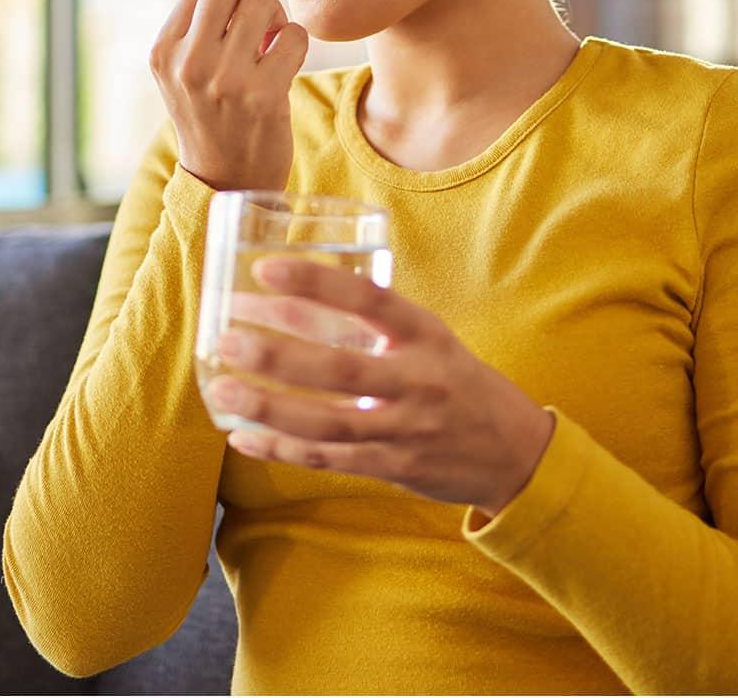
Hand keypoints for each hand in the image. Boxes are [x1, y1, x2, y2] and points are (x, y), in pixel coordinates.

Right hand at [150, 0, 309, 193]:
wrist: (227, 181)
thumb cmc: (216, 114)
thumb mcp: (197, 65)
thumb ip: (221, 14)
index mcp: (164, 48)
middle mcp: (187, 61)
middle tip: (267, 9)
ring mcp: (223, 79)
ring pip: (263, 3)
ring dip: (277, 17)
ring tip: (269, 45)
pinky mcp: (261, 95)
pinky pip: (293, 36)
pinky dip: (295, 43)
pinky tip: (282, 66)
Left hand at [206, 257, 556, 517]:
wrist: (515, 453)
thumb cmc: (458, 383)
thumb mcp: (431, 340)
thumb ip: (378, 324)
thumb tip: (297, 298)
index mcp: (427, 335)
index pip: (370, 300)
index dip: (316, 283)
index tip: (264, 270)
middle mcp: (419, 380)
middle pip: (341, 370)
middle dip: (277, 354)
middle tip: (226, 338)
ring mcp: (407, 429)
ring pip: (328, 422)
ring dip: (269, 407)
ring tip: (222, 390)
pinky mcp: (395, 467)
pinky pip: (330, 460)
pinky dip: (283, 449)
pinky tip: (244, 436)